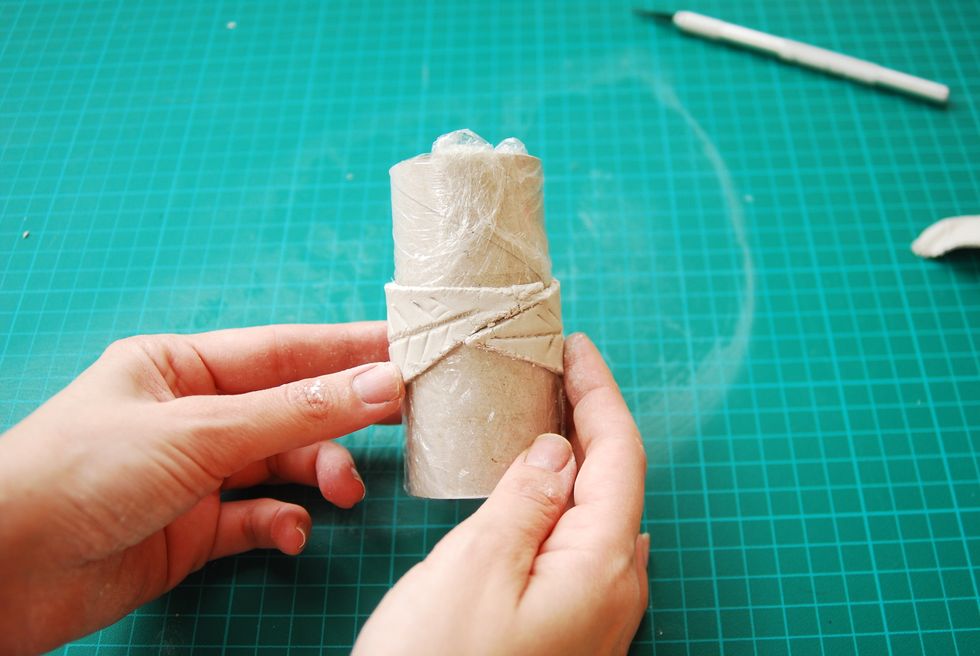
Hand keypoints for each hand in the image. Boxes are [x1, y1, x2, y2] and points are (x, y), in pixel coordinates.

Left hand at [0, 323, 403, 654]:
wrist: (4, 572)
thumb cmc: (84, 471)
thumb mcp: (200, 432)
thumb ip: (296, 413)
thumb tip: (383, 383)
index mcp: (180, 366)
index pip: (283, 350)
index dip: (348, 349)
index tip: (408, 347)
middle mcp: (191, 414)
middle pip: (289, 408)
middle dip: (340, 417)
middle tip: (402, 419)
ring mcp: (194, 474)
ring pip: (280, 465)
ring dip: (317, 476)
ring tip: (342, 492)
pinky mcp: (193, 529)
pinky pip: (255, 518)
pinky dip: (279, 524)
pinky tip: (289, 534)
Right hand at [354, 333, 648, 654]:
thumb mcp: (475, 568)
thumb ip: (527, 500)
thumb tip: (561, 450)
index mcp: (600, 564)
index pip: (619, 454)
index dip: (599, 393)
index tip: (576, 347)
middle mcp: (614, 592)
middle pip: (614, 483)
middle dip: (589, 421)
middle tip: (552, 374)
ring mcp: (595, 620)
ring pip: (596, 517)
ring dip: (574, 462)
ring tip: (541, 420)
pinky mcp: (568, 635)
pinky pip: (577, 549)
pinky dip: (559, 504)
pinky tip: (532, 496)